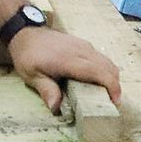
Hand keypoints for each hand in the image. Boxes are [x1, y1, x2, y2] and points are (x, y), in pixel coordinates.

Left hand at [7, 28, 121, 114]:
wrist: (25, 33)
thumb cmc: (28, 55)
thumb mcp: (32, 75)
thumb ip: (46, 90)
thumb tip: (55, 108)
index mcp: (69, 60)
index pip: (98, 72)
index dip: (111, 86)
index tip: (115, 102)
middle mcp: (81, 50)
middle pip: (108, 67)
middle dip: (115, 86)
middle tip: (111, 103)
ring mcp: (84, 45)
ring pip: (107, 62)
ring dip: (111, 78)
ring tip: (105, 94)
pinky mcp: (83, 44)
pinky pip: (101, 58)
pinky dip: (105, 70)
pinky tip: (97, 81)